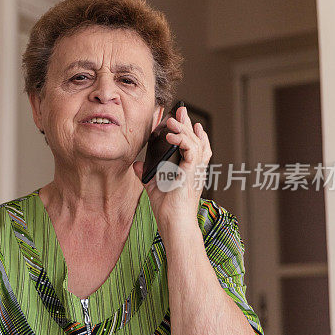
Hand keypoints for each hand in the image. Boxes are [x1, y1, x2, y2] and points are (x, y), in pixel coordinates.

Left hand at [133, 106, 210, 228]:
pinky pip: (191, 150)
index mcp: (189, 171)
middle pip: (196, 140)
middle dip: (188, 123)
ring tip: (171, 120)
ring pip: (195, 141)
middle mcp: (195, 169)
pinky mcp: (191, 172)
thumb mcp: (154, 186)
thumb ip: (147, 174)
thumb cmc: (167, 209)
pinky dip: (182, 140)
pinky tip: (171, 135)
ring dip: (183, 128)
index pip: (194, 146)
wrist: (174, 224)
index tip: (182, 120)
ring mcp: (195, 170)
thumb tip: (137, 163)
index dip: (190, 132)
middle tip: (180, 110)